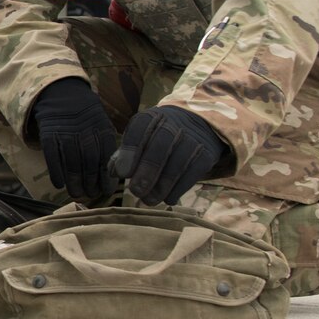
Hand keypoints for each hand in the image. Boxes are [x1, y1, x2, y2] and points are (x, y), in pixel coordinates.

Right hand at [30, 78, 120, 201]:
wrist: (61, 93)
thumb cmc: (85, 114)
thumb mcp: (101, 123)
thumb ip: (106, 145)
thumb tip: (113, 173)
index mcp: (102, 129)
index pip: (106, 158)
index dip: (106, 177)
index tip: (105, 192)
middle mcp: (85, 132)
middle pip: (89, 164)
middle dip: (90, 184)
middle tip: (90, 196)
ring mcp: (66, 133)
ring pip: (72, 164)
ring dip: (74, 183)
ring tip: (76, 195)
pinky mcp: (49, 135)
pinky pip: (53, 158)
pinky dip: (56, 173)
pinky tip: (59, 185)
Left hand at [112, 105, 226, 205]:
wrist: (197, 126)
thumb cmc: (157, 136)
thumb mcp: (139, 138)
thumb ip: (124, 154)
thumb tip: (113, 172)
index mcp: (150, 118)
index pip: (139, 130)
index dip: (130, 152)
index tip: (122, 173)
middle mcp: (172, 125)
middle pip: (160, 147)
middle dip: (147, 172)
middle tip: (136, 191)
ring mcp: (192, 139)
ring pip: (177, 163)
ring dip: (162, 185)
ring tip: (149, 200)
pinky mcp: (206, 154)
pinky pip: (193, 173)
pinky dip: (179, 188)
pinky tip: (167, 198)